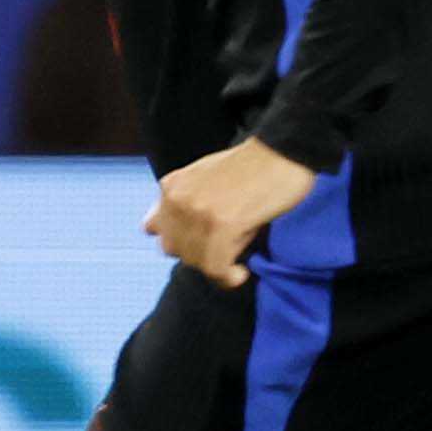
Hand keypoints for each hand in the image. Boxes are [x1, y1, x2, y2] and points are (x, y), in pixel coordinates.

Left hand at [144, 138, 323, 287]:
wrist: (283, 153)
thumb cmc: (248, 168)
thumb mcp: (200, 178)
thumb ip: (176, 201)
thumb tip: (148, 229)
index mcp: (171, 186)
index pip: (157, 232)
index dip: (182, 240)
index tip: (204, 239)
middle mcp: (179, 199)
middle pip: (175, 250)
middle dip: (198, 253)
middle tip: (226, 246)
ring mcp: (199, 212)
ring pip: (196, 262)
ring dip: (217, 266)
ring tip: (238, 255)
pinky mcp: (224, 225)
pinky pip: (216, 268)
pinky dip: (228, 277)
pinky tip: (241, 273)